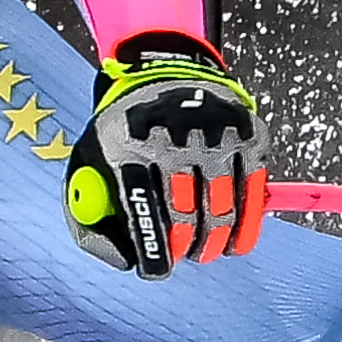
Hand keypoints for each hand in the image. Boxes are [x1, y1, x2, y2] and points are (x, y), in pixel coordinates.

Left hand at [64, 33, 270, 275]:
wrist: (166, 70)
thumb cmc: (126, 130)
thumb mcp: (89, 159)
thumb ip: (88, 214)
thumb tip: (123, 261)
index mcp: (128, 142)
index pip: (143, 209)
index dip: (152, 250)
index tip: (156, 270)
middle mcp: (174, 136)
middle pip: (185, 214)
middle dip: (184, 248)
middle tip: (182, 257)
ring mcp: (215, 133)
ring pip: (222, 210)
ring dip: (213, 242)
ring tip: (204, 250)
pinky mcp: (248, 134)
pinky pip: (252, 195)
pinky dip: (245, 228)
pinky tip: (234, 243)